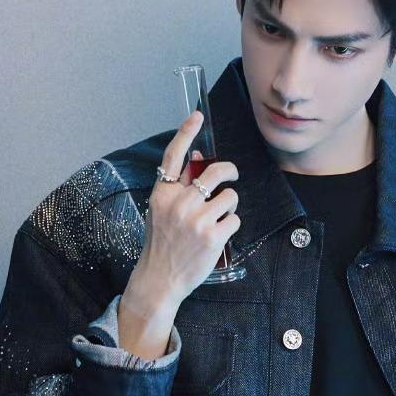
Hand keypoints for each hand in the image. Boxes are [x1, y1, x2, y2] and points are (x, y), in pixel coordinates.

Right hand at [127, 109, 241, 305]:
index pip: (175, 156)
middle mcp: (179, 202)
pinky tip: (219, 236)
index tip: (197, 116)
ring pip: (230, 196)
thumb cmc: (162, 244)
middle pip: (216, 171)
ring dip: (229, 206)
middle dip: (230, 172)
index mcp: (163, 193)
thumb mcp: (161, 211)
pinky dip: (231, 226)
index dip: (186, 132)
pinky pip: (235, 219)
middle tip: (232, 177)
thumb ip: (178, 186)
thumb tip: (199, 158)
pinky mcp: (213, 236)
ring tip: (217, 219)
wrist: (160, 279)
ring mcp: (196, 219)